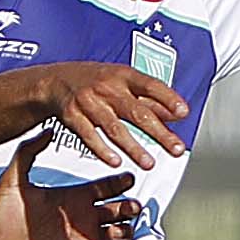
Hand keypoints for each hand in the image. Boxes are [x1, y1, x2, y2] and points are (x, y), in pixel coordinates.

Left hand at [0, 143, 140, 239]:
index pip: (106, 187)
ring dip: (125, 231)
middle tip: (128, 206)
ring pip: (121, 234)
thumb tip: (45, 130)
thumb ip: (27, 153)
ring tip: (113, 230)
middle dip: (130, 207)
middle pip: (120, 210)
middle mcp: (81, 218)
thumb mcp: (13, 181)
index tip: (128, 177)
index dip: (120, 182)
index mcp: (71, 197)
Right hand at [40, 61, 187, 169]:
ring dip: (134, 147)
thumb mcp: (123, 82)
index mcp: (123, 76)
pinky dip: (102, 150)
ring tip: (149, 163)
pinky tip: (115, 162)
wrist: (55, 80)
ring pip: (115, 128)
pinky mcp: (73, 116)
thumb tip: (177, 114)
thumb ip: (150, 98)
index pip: (151, 85)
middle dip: (159, 133)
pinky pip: (89, 136)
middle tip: (176, 149)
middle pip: (137, 112)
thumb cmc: (95, 81)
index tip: (183, 112)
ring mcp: (89, 102)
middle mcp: (107, 87)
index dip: (168, 98)